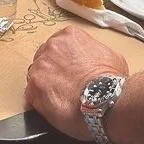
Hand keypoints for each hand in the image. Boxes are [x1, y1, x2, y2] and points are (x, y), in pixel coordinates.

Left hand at [25, 28, 130, 142]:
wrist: (106, 102)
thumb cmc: (111, 83)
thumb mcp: (112, 57)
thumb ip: (94, 53)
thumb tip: (94, 61)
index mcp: (69, 36)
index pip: (59, 45)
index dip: (64, 60)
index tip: (69, 69)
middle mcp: (51, 47)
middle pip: (44, 58)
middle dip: (53, 70)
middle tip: (66, 84)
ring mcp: (40, 67)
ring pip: (36, 75)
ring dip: (46, 85)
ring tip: (62, 98)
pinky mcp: (34, 88)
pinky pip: (31, 94)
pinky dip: (40, 101)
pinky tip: (55, 107)